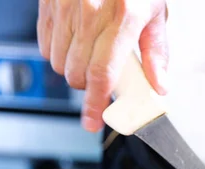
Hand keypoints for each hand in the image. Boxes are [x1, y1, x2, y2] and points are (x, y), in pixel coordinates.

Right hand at [37, 0, 168, 131]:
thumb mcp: (156, 11)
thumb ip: (156, 51)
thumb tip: (159, 84)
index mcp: (124, 16)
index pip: (104, 74)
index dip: (96, 104)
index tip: (93, 122)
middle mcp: (92, 11)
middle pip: (78, 73)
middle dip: (90, 87)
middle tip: (102, 80)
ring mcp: (66, 5)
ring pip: (59, 63)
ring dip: (74, 71)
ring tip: (90, 56)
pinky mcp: (49, 3)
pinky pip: (45, 44)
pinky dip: (58, 54)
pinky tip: (74, 44)